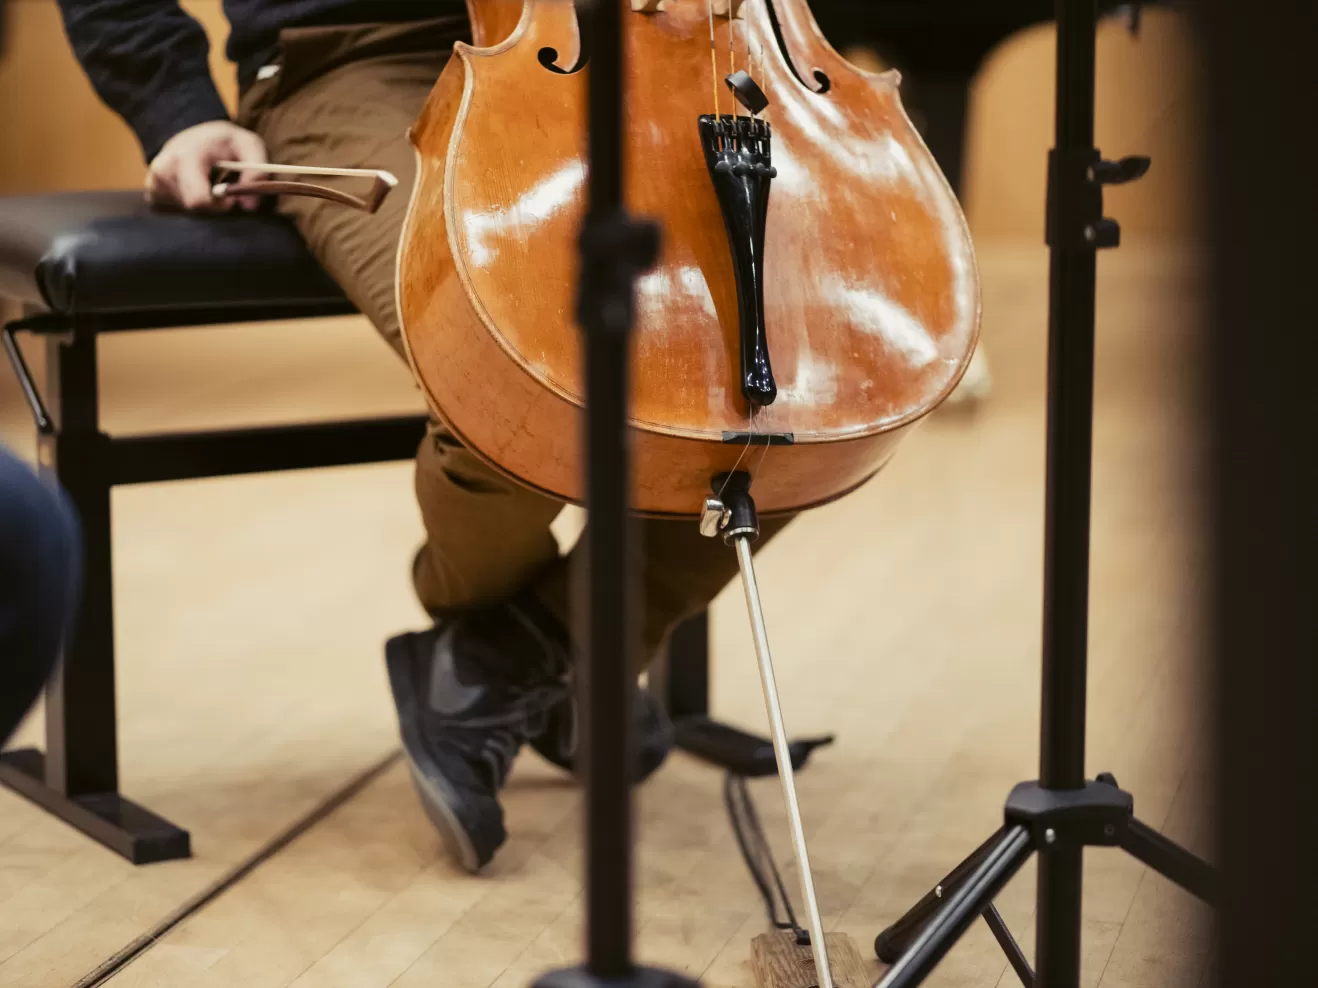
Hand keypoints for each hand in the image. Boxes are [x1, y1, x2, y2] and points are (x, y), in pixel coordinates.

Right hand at [145, 121, 268, 212]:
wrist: (190, 133)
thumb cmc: (222, 140)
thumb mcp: (248, 144)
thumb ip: (257, 172)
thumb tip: (250, 205)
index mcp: (185, 157)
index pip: (199, 200)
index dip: (220, 206)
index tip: (230, 198)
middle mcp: (163, 170)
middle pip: (195, 210)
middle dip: (213, 206)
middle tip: (220, 189)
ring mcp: (154, 183)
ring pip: (188, 213)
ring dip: (204, 205)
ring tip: (206, 183)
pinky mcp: (152, 194)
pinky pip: (177, 212)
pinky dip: (191, 205)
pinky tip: (194, 188)